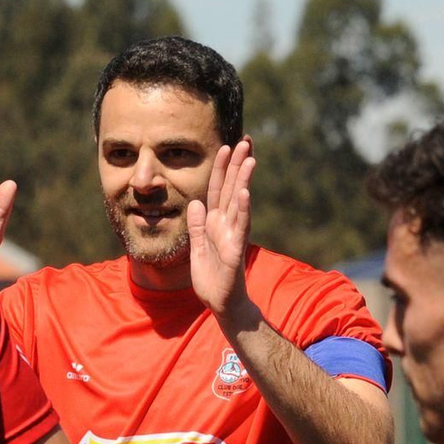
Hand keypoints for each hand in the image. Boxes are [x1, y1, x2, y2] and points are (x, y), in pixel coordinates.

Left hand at [188, 139, 255, 324]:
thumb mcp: (197, 247)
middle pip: (232, 189)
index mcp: (215, 222)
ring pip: (238, 202)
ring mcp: (233, 235)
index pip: (218, 189)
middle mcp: (227, 224)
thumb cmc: (211, 277)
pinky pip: (240, 226)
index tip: (226, 146)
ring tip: (249, 159)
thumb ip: (196, 225)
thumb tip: (194, 203)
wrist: (220, 302)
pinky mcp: (236, 249)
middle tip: (245, 141)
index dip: (221, 168)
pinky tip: (245, 193)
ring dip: (243, 180)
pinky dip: (243, 209)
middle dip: (238, 165)